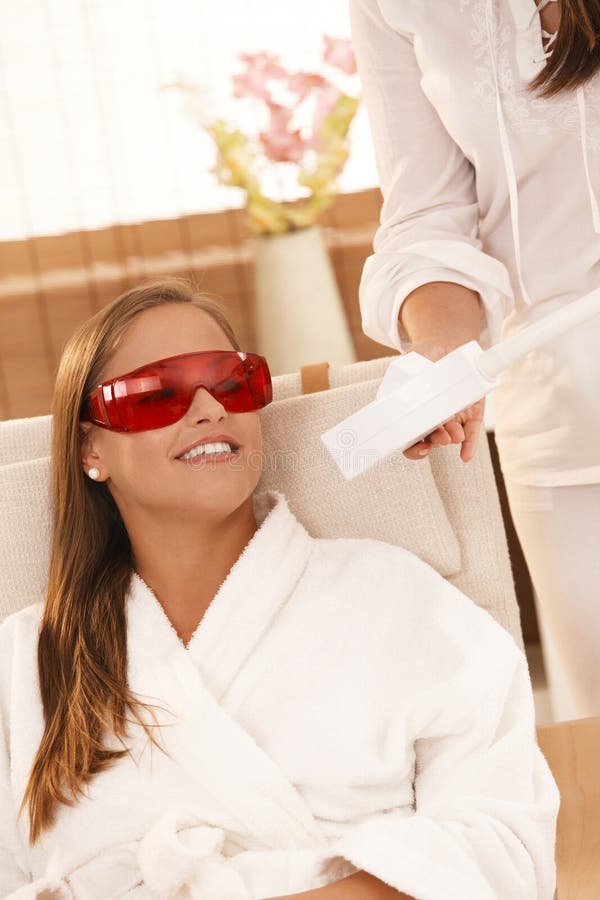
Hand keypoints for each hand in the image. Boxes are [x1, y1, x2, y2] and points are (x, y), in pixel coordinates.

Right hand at [401, 340, 485, 463]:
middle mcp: (432, 420)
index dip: (411, 448)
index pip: (409, 439)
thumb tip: (392, 395)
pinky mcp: (472, 413)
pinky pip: (471, 432)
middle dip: (435, 442)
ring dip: (452, 438)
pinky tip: (466, 456)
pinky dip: (469, 445)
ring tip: (455, 434)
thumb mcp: (406, 367)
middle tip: (441, 438)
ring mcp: (452, 418)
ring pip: (451, 435)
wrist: (448, 343)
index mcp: (414, 413)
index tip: (418, 447)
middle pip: (430, 439)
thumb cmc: (423, 357)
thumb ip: (398, 382)